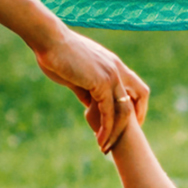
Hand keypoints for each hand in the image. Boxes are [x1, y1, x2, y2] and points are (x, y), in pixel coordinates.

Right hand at [31, 25, 147, 149]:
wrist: (49, 40)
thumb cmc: (57, 54)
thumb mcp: (76, 75)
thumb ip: (86, 89)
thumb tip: (89, 104)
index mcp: (113, 64)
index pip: (136, 87)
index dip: (137, 105)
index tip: (129, 123)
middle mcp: (117, 69)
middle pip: (138, 98)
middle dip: (133, 122)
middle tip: (122, 139)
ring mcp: (111, 75)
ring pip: (124, 110)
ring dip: (116, 132)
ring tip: (105, 147)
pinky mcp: (101, 82)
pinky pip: (108, 112)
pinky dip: (106, 128)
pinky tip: (99, 139)